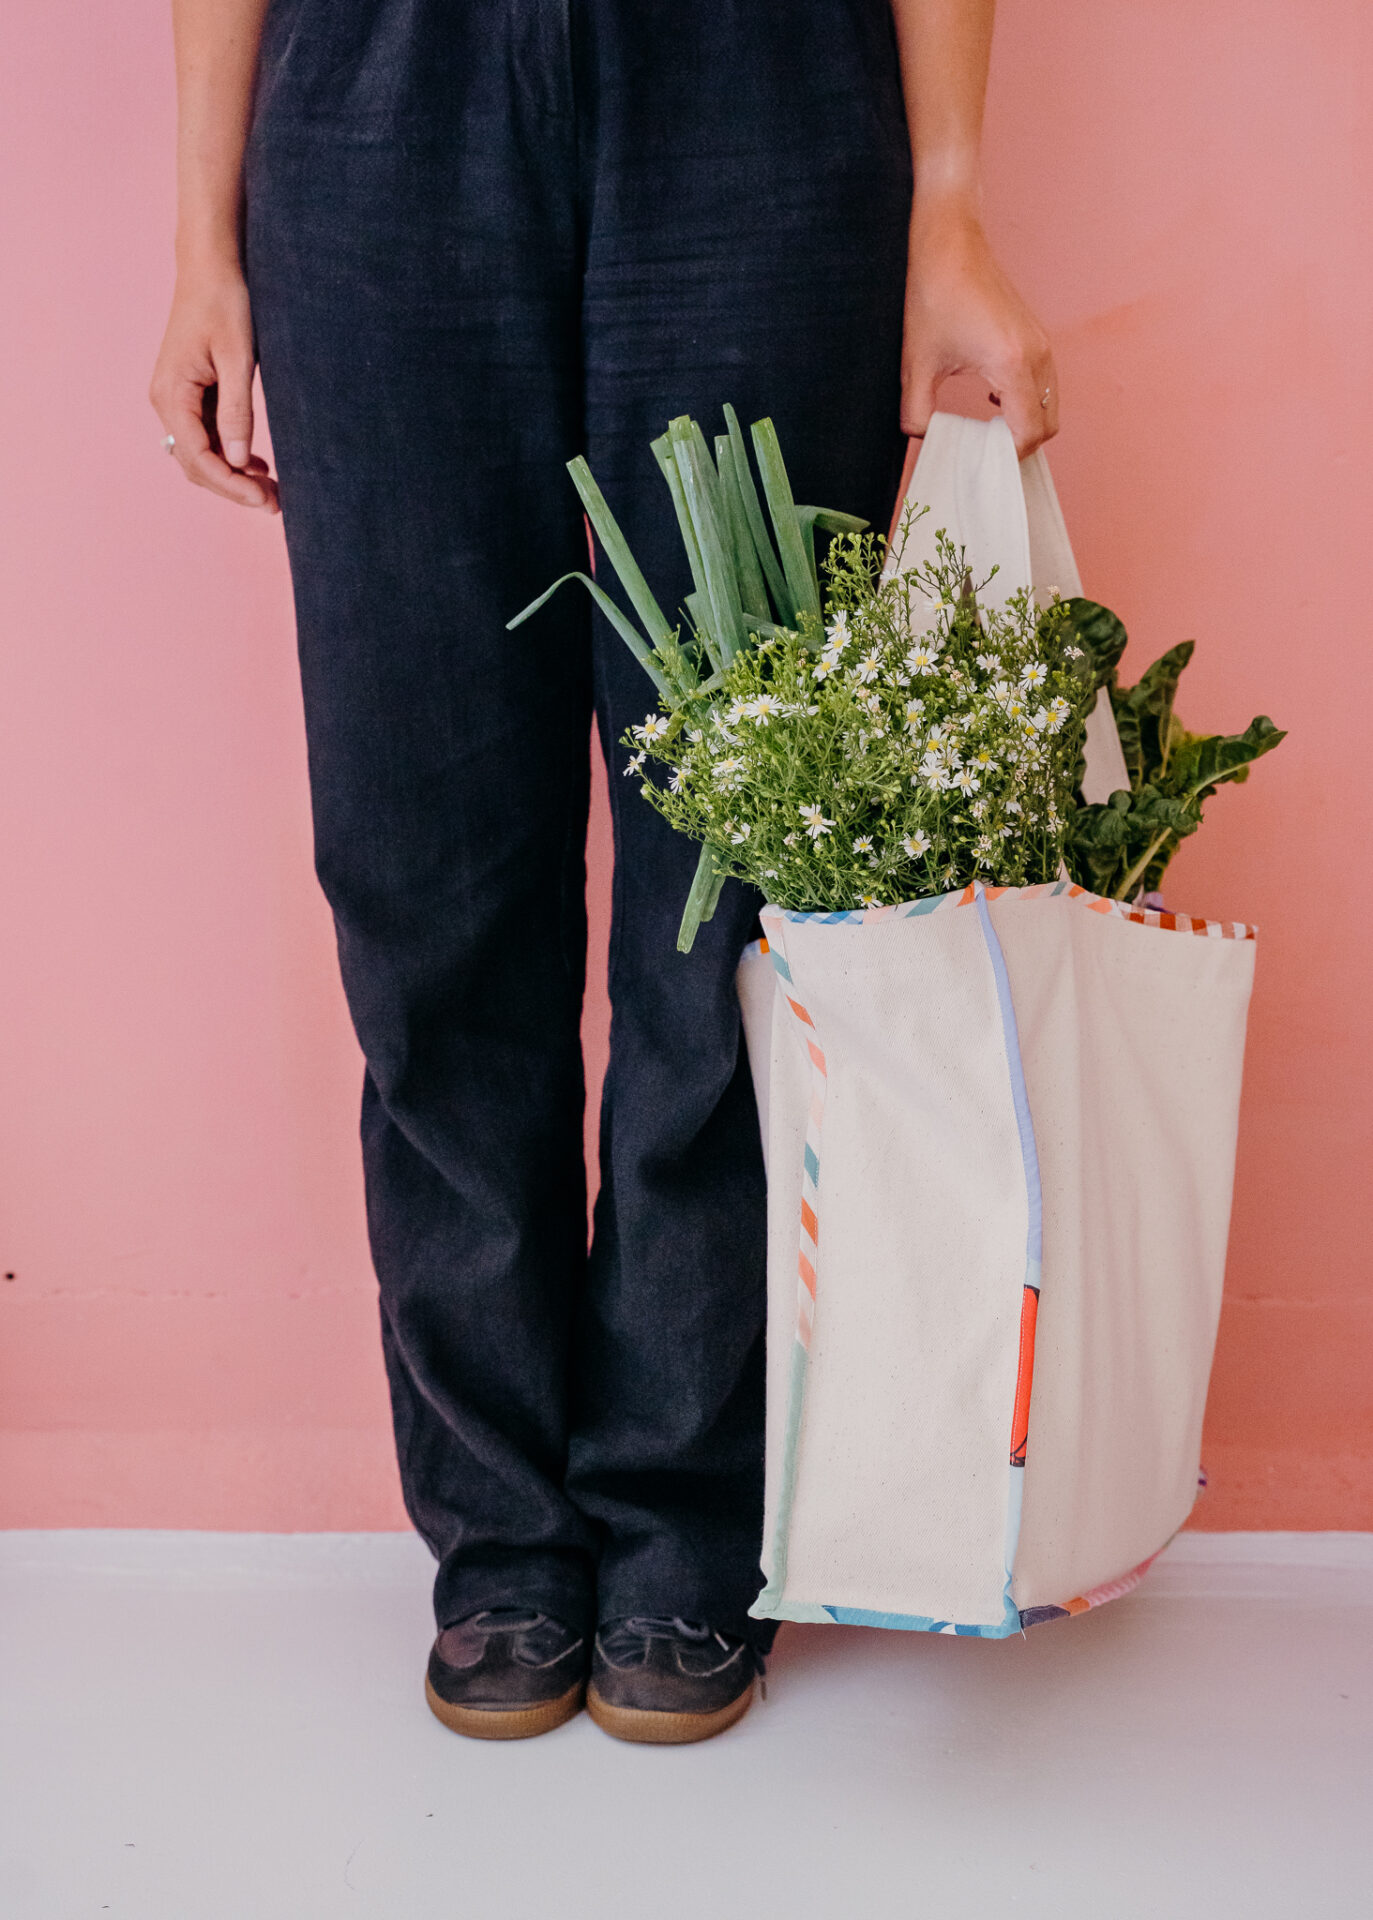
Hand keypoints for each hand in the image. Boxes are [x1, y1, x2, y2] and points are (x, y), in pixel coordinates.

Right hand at [150, 256, 279, 511]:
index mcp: (172, 394)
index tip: (263, 499)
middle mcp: (166, 401)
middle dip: (233, 487)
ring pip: (200, 454)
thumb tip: (238, 461)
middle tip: (275, 504)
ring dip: (232, 475)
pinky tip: (257, 465)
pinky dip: (229, 455)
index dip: (231, 484)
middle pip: (196, 464)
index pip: (198, 457)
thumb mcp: (238, 358)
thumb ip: (237, 411)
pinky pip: (205, 436)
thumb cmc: (225, 304)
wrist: (210, 268)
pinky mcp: (190, 395)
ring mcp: (176, 399)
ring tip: (271, 490)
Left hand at [901, 197, 1058, 456]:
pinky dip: (1027, 402)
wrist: (948, 239)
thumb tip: (926, 441)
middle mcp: (1036, 354)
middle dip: (1019, 446)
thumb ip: (918, 414)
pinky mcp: (1035, 335)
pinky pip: (1044, 383)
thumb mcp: (916, 364)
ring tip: (986, 434)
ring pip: (1049, 404)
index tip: (981, 469)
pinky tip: (993, 404)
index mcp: (1012, 364)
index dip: (1006, 459)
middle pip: (1047, 424)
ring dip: (1024, 424)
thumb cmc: (933, 293)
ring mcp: (1041, 342)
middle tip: (983, 456)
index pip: (1027, 434)